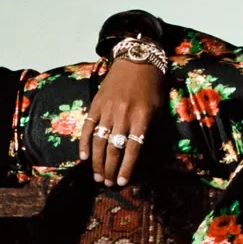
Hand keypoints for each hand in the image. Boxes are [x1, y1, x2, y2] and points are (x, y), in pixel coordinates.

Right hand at [80, 57, 161, 187]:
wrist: (136, 60)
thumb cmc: (151, 87)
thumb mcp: (158, 110)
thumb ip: (149, 132)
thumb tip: (142, 156)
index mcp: (142, 117)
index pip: (133, 149)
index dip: (126, 167)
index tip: (122, 182)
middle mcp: (123, 115)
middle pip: (114, 148)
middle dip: (110, 169)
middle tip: (108, 183)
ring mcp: (107, 110)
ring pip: (99, 141)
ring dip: (97, 161)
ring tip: (97, 176)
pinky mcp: (95, 104)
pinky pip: (88, 127)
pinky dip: (84, 143)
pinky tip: (84, 157)